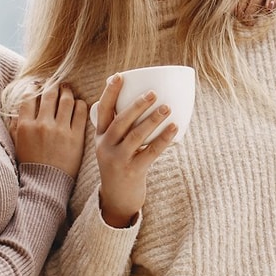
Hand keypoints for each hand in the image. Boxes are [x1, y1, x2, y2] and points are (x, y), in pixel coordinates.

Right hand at [9, 84, 85, 176]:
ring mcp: (60, 130)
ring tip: (67, 90)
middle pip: (49, 94)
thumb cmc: (31, 164)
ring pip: (66, 100)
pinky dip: (79, 104)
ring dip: (67, 91)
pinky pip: (80, 111)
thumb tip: (17, 107)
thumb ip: (16, 124)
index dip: (34, 87)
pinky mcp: (76, 137)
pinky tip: (78, 104)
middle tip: (57, 84)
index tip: (38, 85)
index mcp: (25, 126)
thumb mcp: (17, 143)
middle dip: (53, 85)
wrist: (46, 183)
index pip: (29, 97)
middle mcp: (42, 125)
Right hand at [93, 73, 179, 227]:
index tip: (118, 76)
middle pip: (120, 122)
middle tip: (153, 93)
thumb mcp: (112, 147)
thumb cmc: (120, 165)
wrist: (116, 199)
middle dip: (136, 105)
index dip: (109, 93)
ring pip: (135, 136)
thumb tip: (145, 101)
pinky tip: (174, 128)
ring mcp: (118, 160)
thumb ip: (122, 128)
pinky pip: (150, 152)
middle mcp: (106, 147)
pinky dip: (163, 139)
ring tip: (167, 107)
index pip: (102, 111)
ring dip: (152, 120)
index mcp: (100, 137)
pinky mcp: (132, 171)